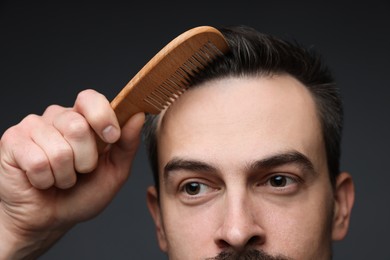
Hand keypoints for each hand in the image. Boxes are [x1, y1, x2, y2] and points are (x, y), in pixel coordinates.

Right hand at [0, 89, 144, 257]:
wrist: (50, 219)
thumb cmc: (82, 194)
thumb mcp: (115, 171)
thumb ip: (127, 143)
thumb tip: (138, 115)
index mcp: (83, 118)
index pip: (91, 99)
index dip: (103, 117)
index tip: (111, 138)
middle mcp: (57, 117)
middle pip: (78, 127)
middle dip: (85, 160)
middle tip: (79, 171)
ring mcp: (33, 127)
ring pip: (59, 149)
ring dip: (64, 175)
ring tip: (60, 178)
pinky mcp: (12, 142)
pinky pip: (37, 161)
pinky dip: (45, 180)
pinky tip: (41, 181)